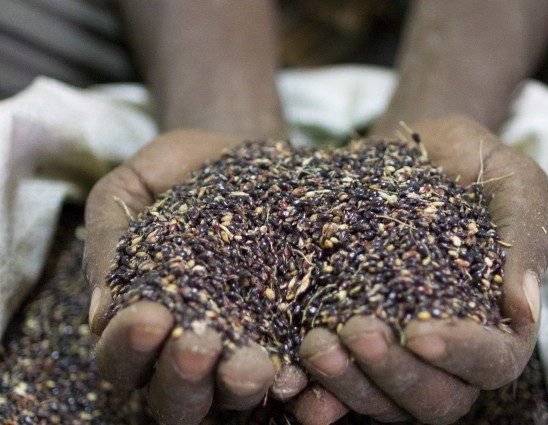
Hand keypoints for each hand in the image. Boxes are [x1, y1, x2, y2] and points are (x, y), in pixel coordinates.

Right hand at [83, 130, 306, 424]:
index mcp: (138, 317)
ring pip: (229, 396)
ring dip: (236, 387)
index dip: (126, 346)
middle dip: (181, 378)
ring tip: (253, 364)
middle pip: (173, 395)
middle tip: (198, 346)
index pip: (119, 356)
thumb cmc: (175, 171)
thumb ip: (108, 240)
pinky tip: (297, 368)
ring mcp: (240, 344)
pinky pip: (288, 371)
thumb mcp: (128, 188)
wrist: (241, 151)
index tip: (147, 316)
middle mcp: (185, 344)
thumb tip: (101, 314)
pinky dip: (290, 379)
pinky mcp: (287, 333)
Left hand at [293, 116, 547, 423]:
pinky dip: (315, 391)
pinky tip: (288, 380)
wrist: (407, 146)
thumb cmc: (468, 159)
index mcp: (497, 318)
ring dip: (348, 385)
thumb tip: (525, 308)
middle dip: (394, 373)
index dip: (460, 355)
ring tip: (314, 345)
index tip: (420, 330)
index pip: (493, 362)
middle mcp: (449, 347)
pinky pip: (338, 384)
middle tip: (354, 332)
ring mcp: (399, 349)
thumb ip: (525, 238)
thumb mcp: (512, 180)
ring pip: (384, 401)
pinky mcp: (353, 339)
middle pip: (435, 398)